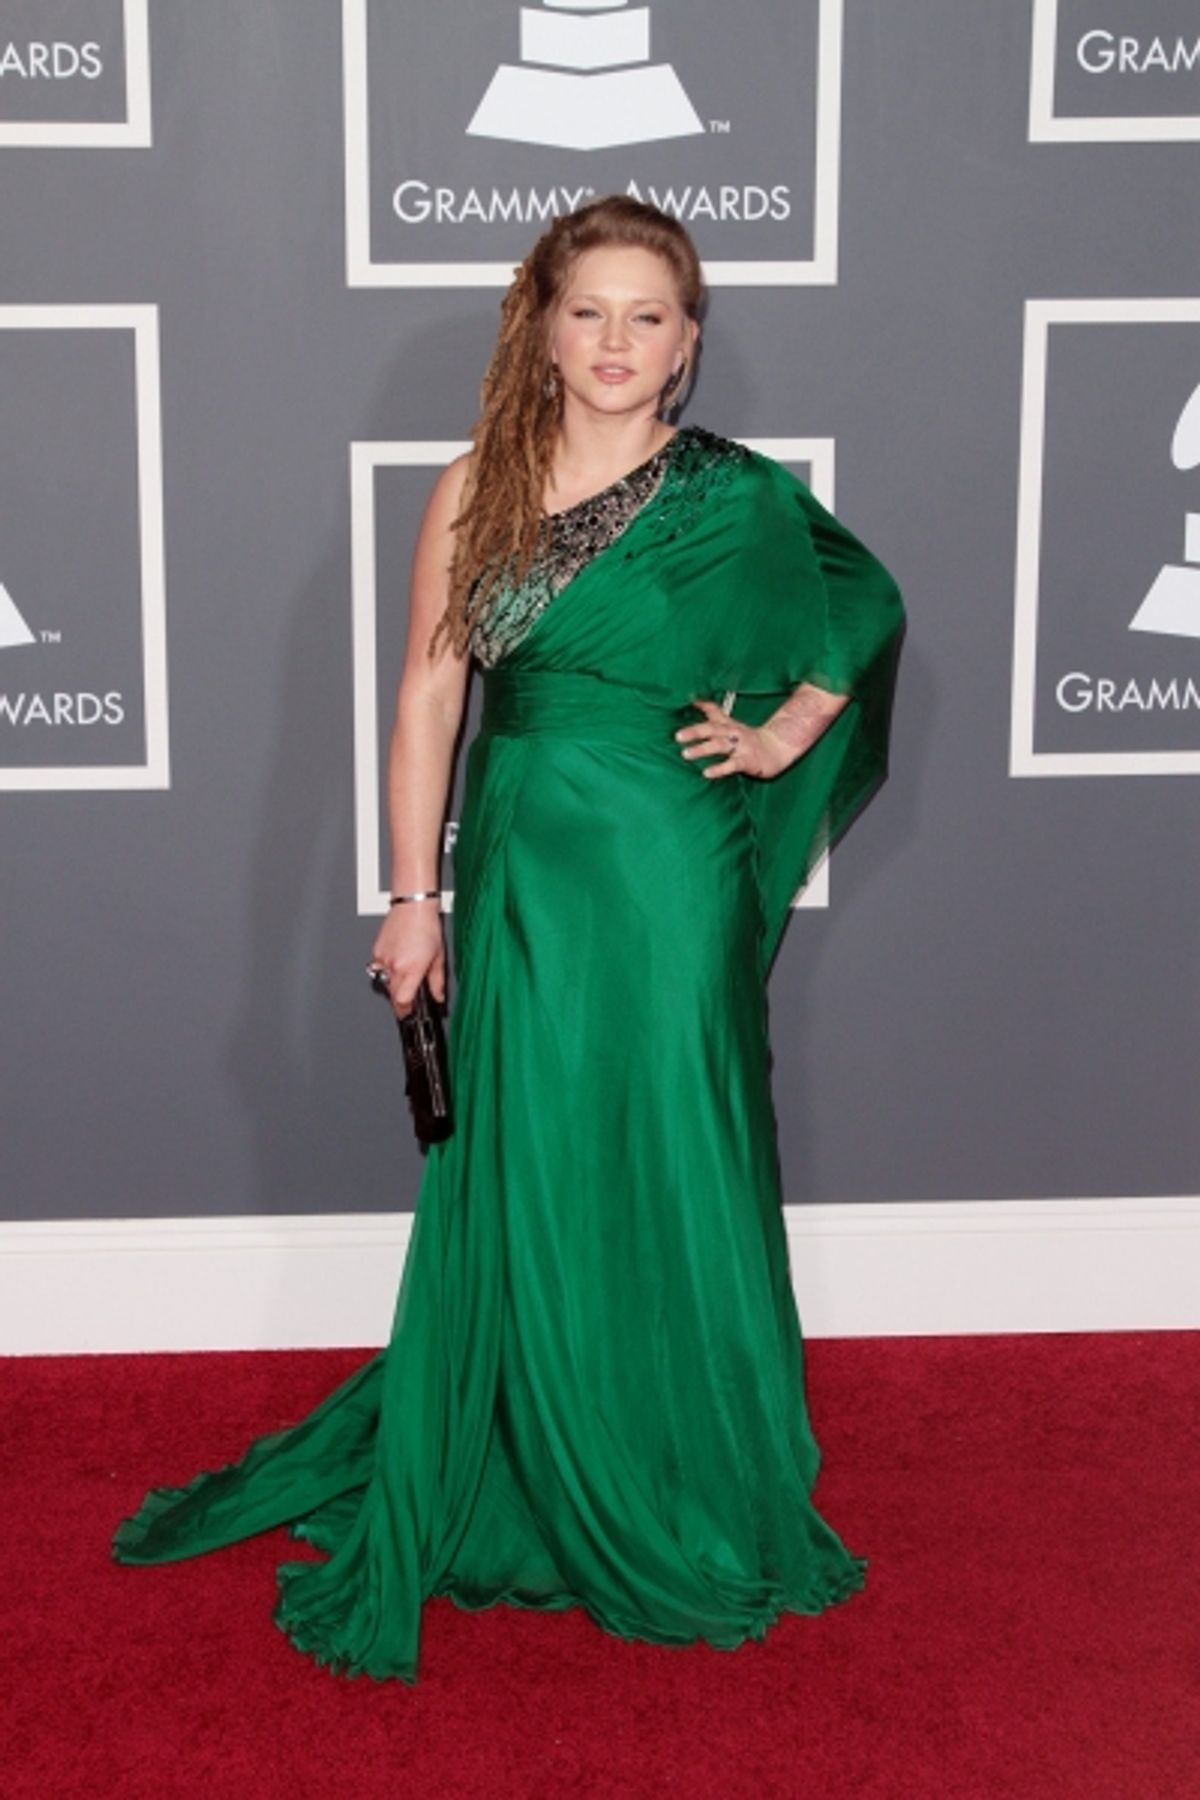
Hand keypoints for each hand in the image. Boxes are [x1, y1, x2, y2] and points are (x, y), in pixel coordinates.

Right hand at [369, 901, 445, 1018]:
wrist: (412, 906)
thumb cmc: (427, 926)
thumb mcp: (438, 957)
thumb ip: (437, 981)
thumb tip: (438, 997)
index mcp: (411, 968)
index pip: (402, 1001)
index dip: (405, 1011)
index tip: (409, 1013)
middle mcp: (395, 965)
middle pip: (392, 995)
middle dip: (400, 999)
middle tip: (410, 997)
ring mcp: (383, 958)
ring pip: (384, 982)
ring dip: (393, 984)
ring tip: (405, 973)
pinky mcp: (376, 951)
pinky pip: (379, 969)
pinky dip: (387, 970)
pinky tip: (398, 961)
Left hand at [674, 697, 796, 780]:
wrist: (777, 749)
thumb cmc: (748, 738)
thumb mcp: (731, 723)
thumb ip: (714, 713)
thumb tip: (695, 700)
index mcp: (728, 725)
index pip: (714, 712)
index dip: (702, 706)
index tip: (687, 701)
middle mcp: (733, 733)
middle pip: (713, 729)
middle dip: (695, 732)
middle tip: (678, 736)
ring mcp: (740, 746)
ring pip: (720, 746)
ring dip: (702, 749)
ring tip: (686, 754)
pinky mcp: (747, 761)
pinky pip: (732, 765)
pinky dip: (719, 768)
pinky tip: (707, 773)